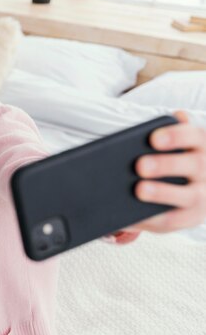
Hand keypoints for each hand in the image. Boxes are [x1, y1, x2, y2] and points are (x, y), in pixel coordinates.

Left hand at [123, 111, 205, 233]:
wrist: (197, 190)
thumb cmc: (178, 160)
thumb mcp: (181, 144)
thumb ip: (176, 130)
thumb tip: (179, 115)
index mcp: (202, 146)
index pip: (195, 136)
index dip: (176, 135)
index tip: (154, 138)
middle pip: (194, 165)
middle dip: (166, 165)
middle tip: (140, 165)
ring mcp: (203, 195)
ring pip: (189, 195)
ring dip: (163, 192)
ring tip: (140, 190)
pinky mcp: (193, 217)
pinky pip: (175, 220)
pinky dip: (155, 219)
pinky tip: (136, 216)